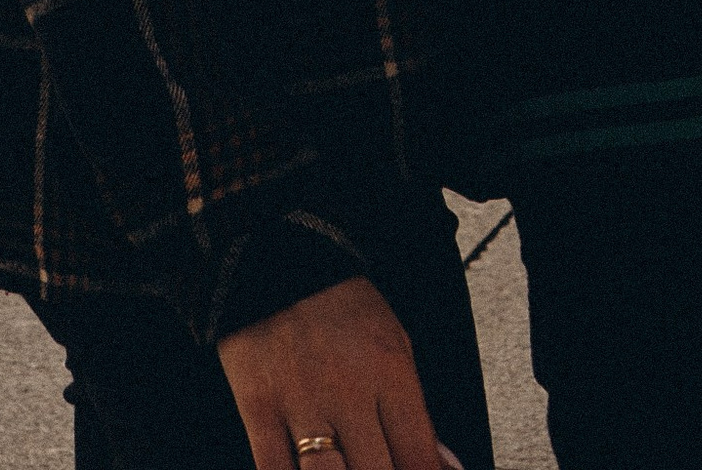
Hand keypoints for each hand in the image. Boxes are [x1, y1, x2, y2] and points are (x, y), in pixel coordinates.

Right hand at [217, 275, 461, 469]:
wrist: (276, 253)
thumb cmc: (341, 307)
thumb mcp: (395, 345)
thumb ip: (415, 413)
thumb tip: (443, 467)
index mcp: (389, 372)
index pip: (419, 457)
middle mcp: (347, 390)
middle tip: (380, 469)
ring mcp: (300, 400)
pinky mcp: (257, 405)